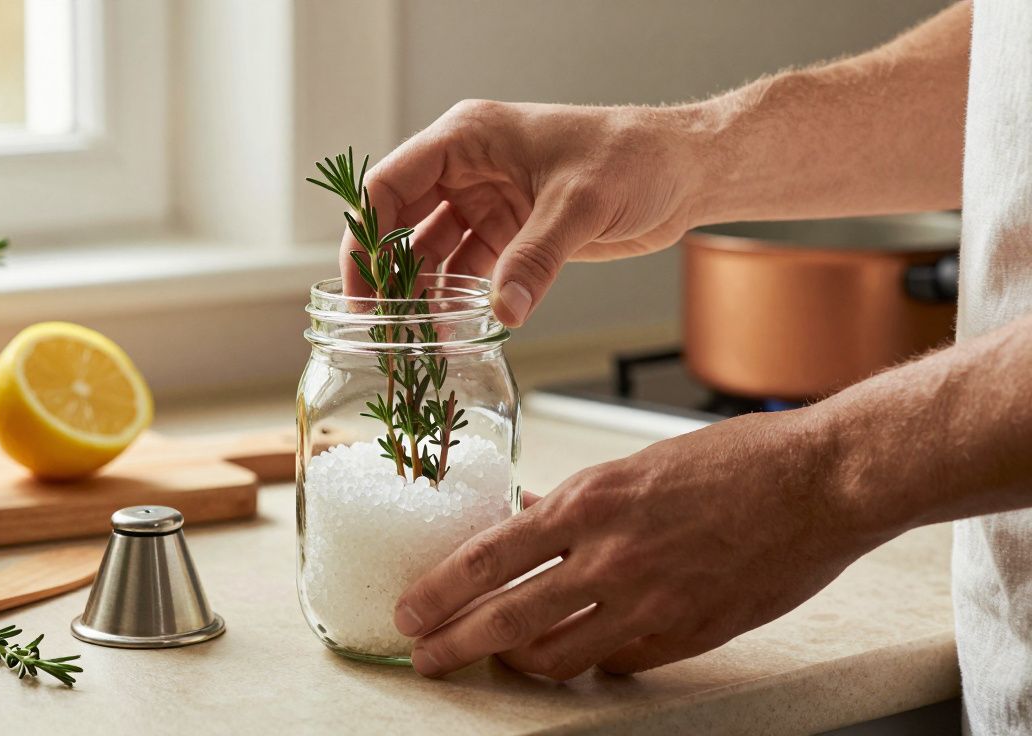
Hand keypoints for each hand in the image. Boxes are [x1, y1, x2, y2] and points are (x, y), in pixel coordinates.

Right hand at [343, 99, 710, 325]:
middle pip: (400, 225)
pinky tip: (453, 332)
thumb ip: (537, 258)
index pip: (390, 186)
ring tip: (417, 341)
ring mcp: (486, 203)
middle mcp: (466, 170)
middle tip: (380, 327)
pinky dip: (457, 302)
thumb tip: (503, 312)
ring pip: (432, 255)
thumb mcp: (580, 204)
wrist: (684, 172)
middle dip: (389, 276)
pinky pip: (467, 272)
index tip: (363, 289)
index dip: (367, 238)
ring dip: (424, 297)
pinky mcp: (510, 234)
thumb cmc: (634, 158)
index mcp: (467, 139)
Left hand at [393, 410, 884, 678]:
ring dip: (517, 663)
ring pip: (556, 658)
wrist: (821, 482)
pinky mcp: (687, 636)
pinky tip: (579, 657)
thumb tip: (526, 517)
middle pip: (506, 621)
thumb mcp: (636, 466)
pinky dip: (590, 663)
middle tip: (426, 657)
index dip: (439, 592)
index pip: (488, 558)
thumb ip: (577, 502)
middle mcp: (610, 558)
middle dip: (454, 645)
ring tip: (497, 659)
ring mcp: (649, 604)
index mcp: (591, 503)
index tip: (411, 611)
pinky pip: (618, 665)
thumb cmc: (735, 461)